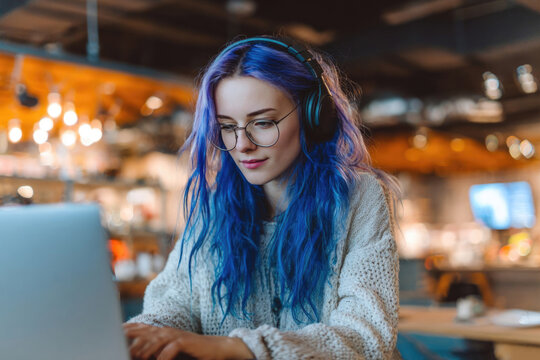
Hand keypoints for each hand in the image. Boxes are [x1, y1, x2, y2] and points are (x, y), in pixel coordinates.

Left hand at [123, 323, 254, 359]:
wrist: (217, 348)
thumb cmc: (191, 353)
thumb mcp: (169, 352)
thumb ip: (154, 352)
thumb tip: (137, 355)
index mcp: (160, 332)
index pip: (138, 329)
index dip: (124, 331)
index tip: (110, 334)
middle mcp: (166, 331)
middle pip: (143, 332)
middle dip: (128, 339)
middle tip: (116, 345)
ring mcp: (176, 335)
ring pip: (154, 339)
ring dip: (143, 349)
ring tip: (134, 357)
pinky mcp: (186, 342)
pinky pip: (171, 348)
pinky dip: (162, 356)